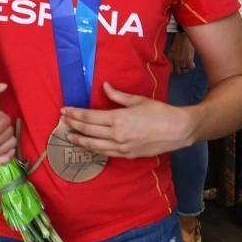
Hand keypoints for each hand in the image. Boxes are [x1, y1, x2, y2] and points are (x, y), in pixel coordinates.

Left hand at [61, 82, 192, 158]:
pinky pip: (106, 153)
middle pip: (88, 130)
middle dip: (73, 125)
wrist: (178, 130)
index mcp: (118, 118)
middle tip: (63, 121)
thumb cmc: (159, 112)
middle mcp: (117, 134)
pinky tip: (88, 146)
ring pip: (94, 145)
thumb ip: (117, 95)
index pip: (89, 117)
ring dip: (80, 140)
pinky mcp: (127, 155)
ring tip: (70, 136)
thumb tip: (104, 86)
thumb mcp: (137, 100)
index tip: (65, 110)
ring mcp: (121, 147)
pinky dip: (94, 149)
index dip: (75, 114)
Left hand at [168, 33, 194, 74]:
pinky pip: (191, 67)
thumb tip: (174, 64)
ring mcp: (182, 60)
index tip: (176, 70)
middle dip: (181, 70)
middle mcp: (176, 60)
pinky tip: (192, 63)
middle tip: (183, 68)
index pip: (171, 69)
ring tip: (188, 65)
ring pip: (185, 70)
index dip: (174, 70)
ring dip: (186, 68)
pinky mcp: (189, 59)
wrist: (184, 36)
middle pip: (178, 71)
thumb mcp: (172, 50)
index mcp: (171, 57)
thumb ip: (172, 57)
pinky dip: (192, 66)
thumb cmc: (178, 41)